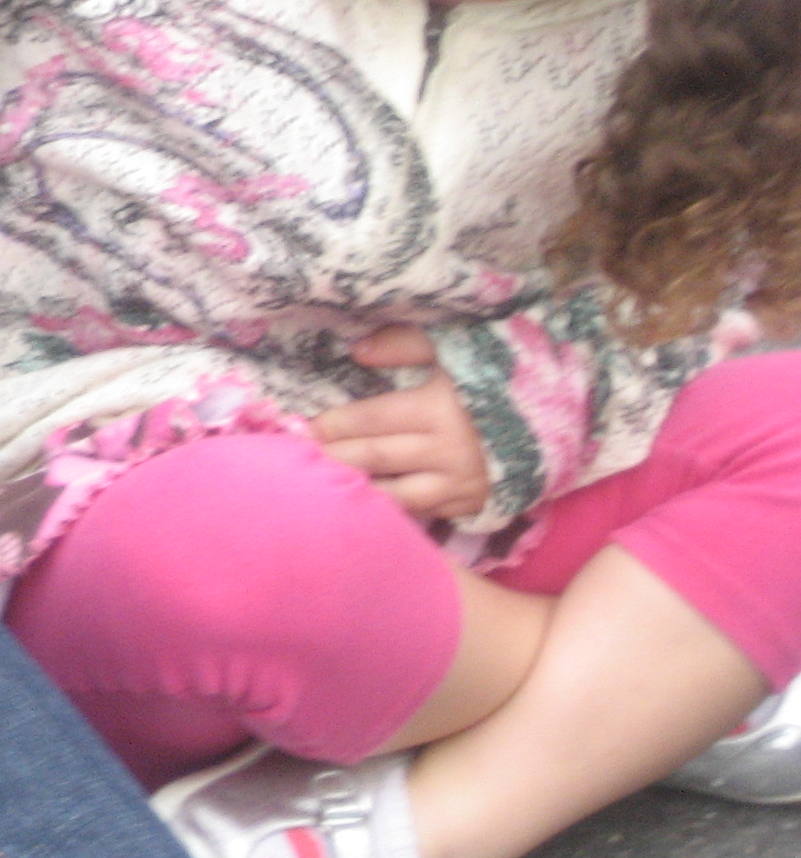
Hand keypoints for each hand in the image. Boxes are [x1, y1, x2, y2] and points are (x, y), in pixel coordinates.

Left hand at [313, 326, 490, 521]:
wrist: (561, 410)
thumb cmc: (497, 372)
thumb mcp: (454, 345)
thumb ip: (404, 344)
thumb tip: (356, 352)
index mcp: (439, 409)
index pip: (371, 420)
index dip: (335, 424)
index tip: (305, 427)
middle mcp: (449, 452)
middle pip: (376, 459)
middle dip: (335, 459)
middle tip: (296, 461)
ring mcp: (462, 484)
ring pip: (396, 496)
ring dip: (360, 492)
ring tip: (324, 489)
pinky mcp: (474, 505)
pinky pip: (424, 513)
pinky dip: (394, 510)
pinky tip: (366, 507)